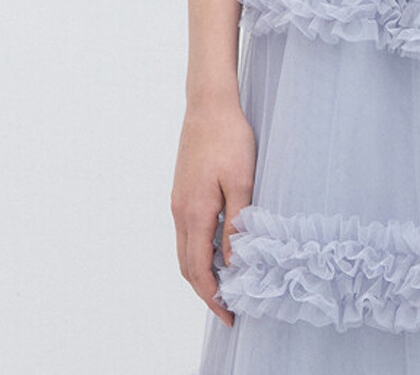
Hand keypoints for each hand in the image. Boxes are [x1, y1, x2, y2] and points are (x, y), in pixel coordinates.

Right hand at [170, 100, 255, 328]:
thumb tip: (233, 261)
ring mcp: (177, 201)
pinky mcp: (181, 190)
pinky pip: (186, 232)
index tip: (229, 316)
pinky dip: (197, 251)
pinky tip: (216, 250)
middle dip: (205, 292)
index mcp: (194, 213)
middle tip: (228, 308)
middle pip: (187, 266)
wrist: (208, 104)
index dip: (213, 298)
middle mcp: (180, 212)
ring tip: (225, 284)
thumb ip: (236, 223)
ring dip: (200, 272)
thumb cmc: (229, 138)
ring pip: (184, 250)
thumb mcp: (242, 181)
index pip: (200, 270)